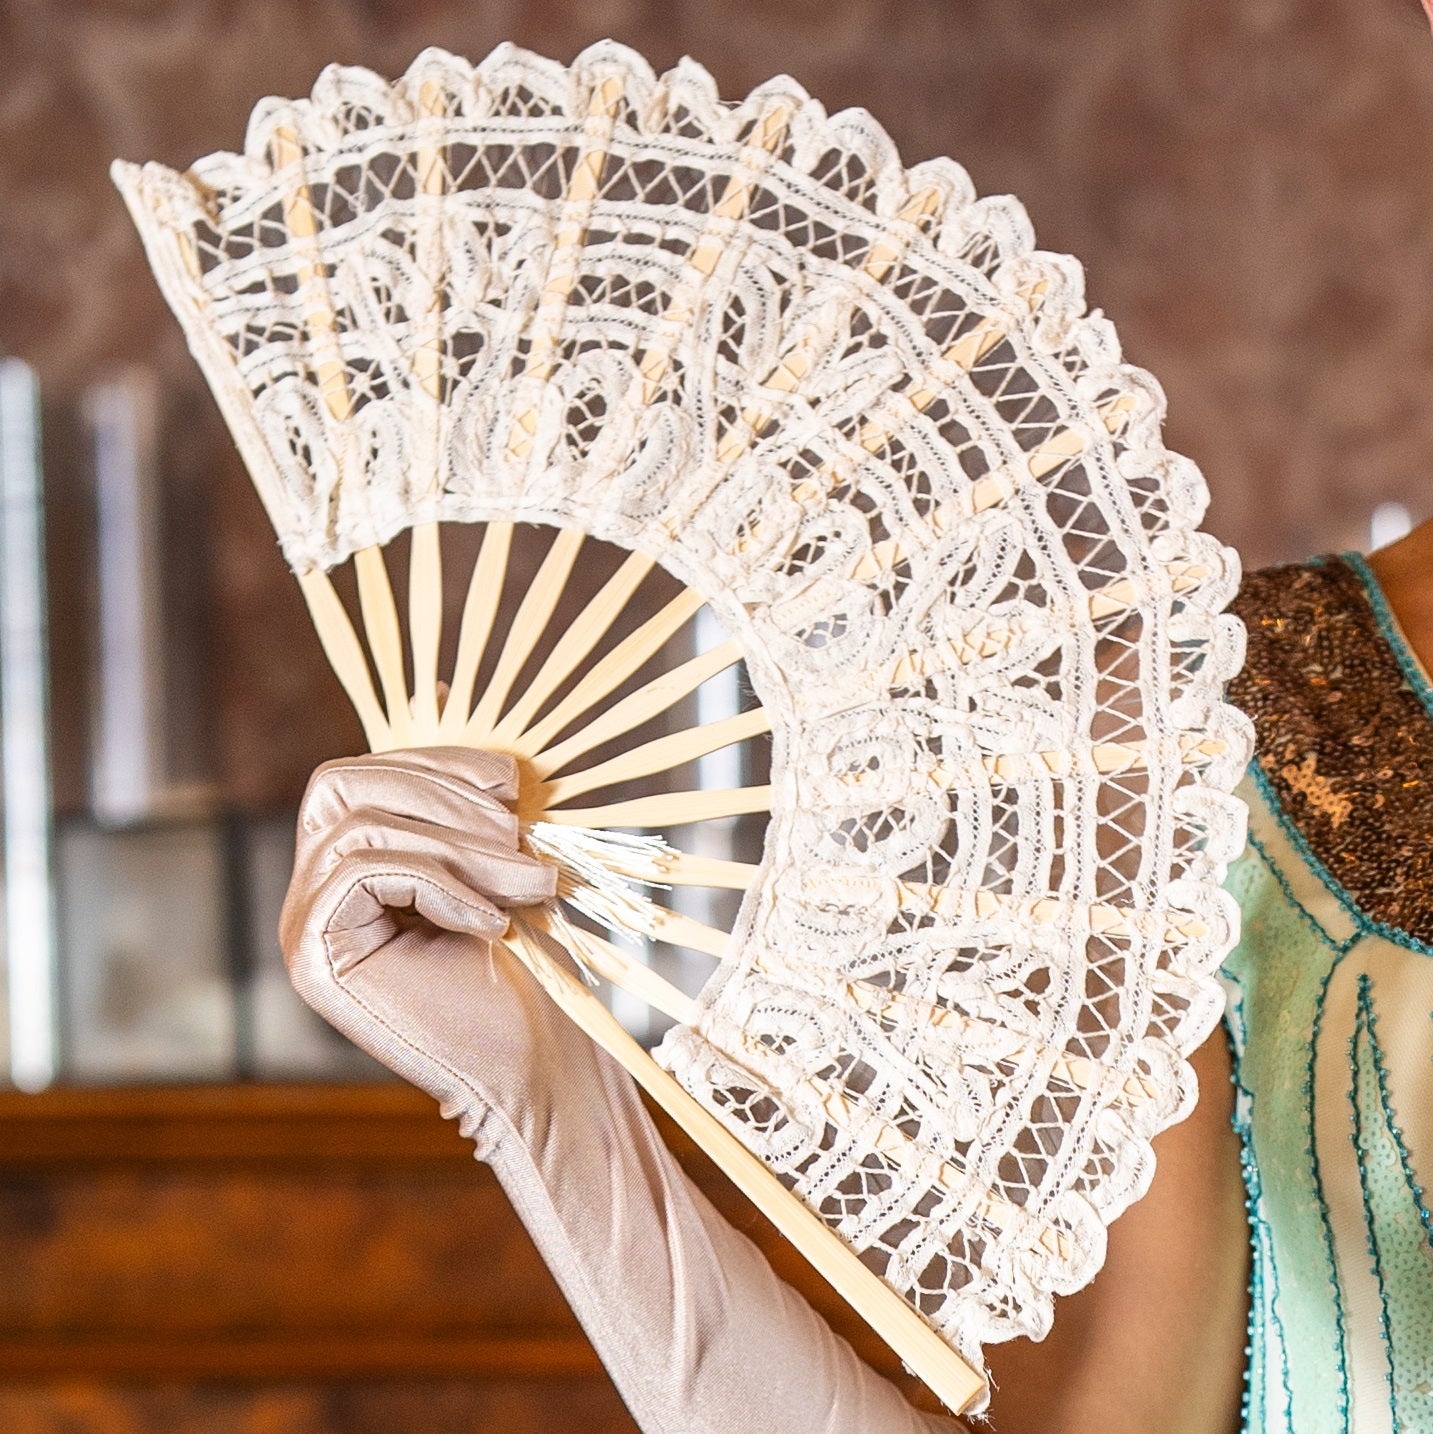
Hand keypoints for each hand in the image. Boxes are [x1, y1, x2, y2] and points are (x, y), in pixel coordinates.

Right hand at [278, 746, 602, 1149]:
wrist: (538, 1060)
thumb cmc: (526, 958)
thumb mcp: (494, 849)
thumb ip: (457, 784)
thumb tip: (432, 684)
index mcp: (348, 860)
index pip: (359, 772)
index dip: (433, 760)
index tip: (513, 782)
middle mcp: (311, 890)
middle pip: (341, 784)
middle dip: (440, 793)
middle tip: (522, 832)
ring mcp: (303, 926)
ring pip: (359, 826)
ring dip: (461, 845)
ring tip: (531, 880)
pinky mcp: (313, 958)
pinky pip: (360, 871)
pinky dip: (439, 882)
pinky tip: (491, 920)